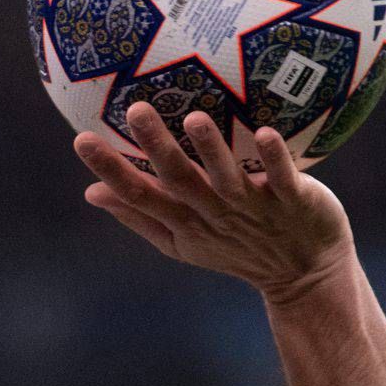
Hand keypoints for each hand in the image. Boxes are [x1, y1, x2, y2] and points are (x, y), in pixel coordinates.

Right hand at [72, 103, 355, 298]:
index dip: (110, 170)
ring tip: (193, 118)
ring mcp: (252, 209)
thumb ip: (139, 215)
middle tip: (135, 110)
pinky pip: (283, 178)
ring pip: (227, 178)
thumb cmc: (238, 249)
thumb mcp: (182, 242)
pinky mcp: (291, 203)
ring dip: (211, 150)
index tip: (81, 139)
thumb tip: (90, 193)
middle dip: (156, 148)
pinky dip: (275, 159)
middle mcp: (213, 214)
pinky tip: (266, 133)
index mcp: (185, 222)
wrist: (304, 276)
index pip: (139, 195)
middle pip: (179, 181)